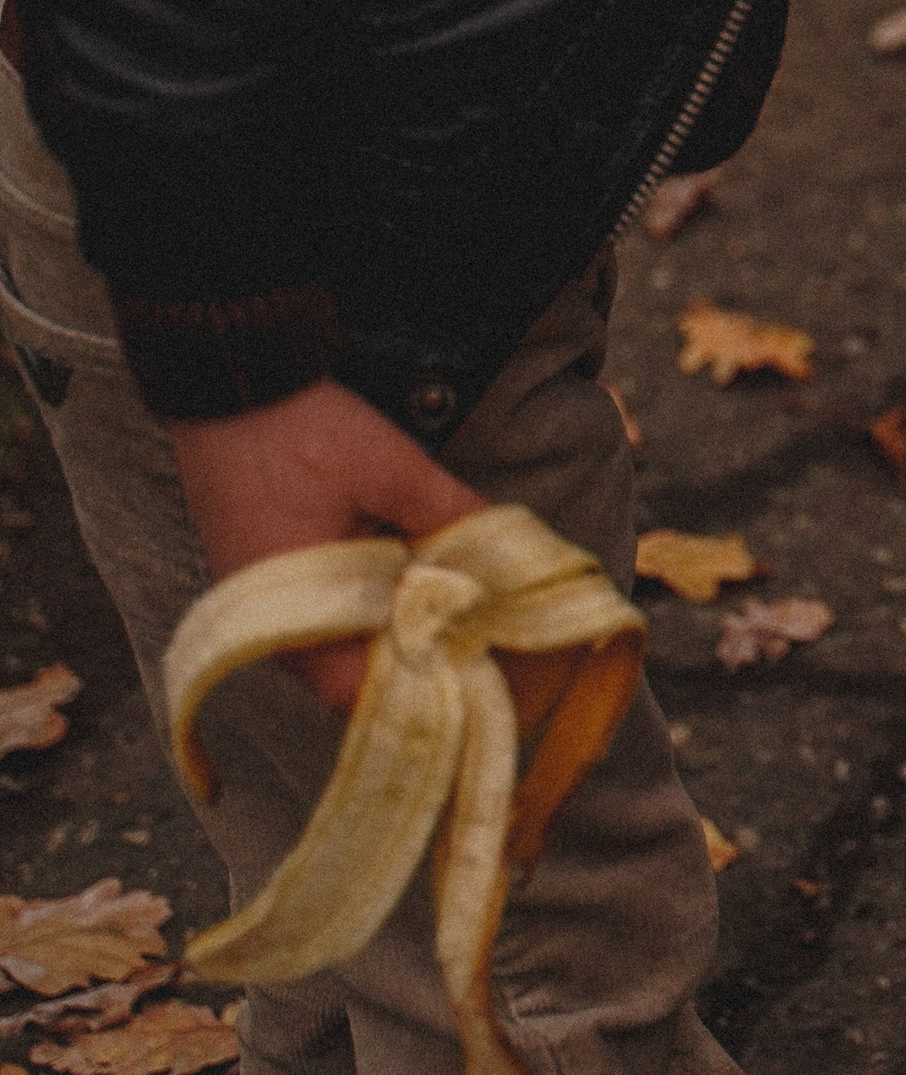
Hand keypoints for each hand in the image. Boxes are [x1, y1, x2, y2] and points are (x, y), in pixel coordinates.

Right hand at [169, 380, 485, 712]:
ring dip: (387, 624)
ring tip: (444, 600)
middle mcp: (269, 628)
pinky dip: (361, 602)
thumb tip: (506, 552)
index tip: (472, 664)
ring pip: (337, 643)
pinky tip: (400, 572)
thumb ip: (450, 514)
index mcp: (294, 616)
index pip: (359, 693)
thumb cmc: (299, 431)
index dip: (420, 682)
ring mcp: (262, 606)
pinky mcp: (265, 580)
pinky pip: (319, 614)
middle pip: (350, 674)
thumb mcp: (391, 471)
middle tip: (471, 631)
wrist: (230, 381)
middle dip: (411, 653)